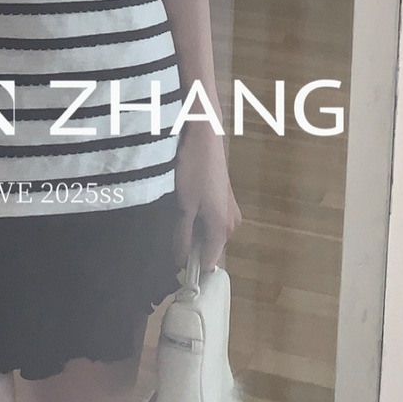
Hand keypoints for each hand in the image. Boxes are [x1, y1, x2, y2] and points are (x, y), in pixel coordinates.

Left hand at [172, 119, 240, 271]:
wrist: (205, 136)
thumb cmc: (195, 170)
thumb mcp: (184, 206)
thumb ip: (182, 237)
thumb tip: (180, 262)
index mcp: (223, 229)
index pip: (207, 263)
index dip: (189, 264)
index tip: (172, 258)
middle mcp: (231, 223)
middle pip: (207, 247)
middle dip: (189, 244)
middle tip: (171, 229)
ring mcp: (230, 210)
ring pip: (207, 232)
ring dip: (192, 228)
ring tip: (177, 211)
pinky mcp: (225, 198)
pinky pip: (210, 218)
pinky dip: (197, 216)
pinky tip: (185, 201)